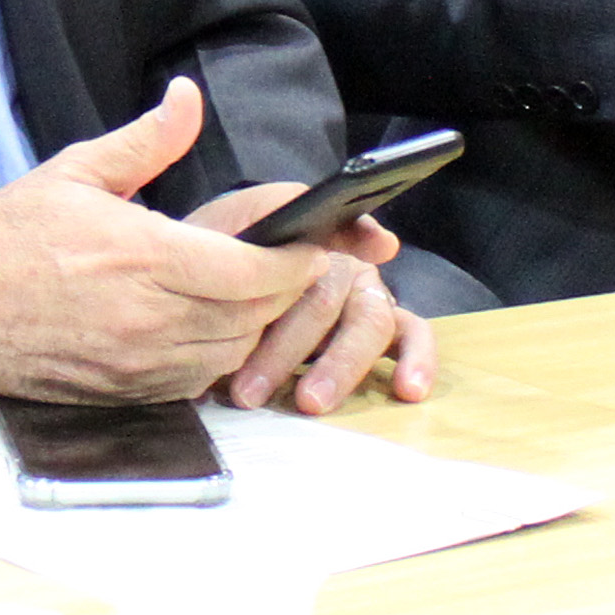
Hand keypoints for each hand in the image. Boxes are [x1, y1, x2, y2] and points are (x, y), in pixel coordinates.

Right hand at [0, 77, 333, 403]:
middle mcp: (146, 317)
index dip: (295, 260)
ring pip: (233, 352)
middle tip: (290, 262)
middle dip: (285, 289)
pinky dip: (217, 356)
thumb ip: (146, 140)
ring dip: (254, 324)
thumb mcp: (75, 171)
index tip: (311, 243)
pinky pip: (198, 381)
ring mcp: (136, 362)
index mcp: (141, 256)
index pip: (252, 270)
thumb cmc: (8, 236)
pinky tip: (208, 326)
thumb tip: (188, 98)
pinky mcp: (124, 391)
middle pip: (255, 314)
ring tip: (249, 291)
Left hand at [178, 198, 437, 412]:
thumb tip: (339, 222)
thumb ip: (265, 212)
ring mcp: (366, 295)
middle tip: (249, 389)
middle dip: (288, 345)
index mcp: (303, 235)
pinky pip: (412, 337)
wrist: (198, 311)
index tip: (373, 247)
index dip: (356, 233)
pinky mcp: (384, 331)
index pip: (334, 224)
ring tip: (308, 402)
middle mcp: (342, 261)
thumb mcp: (223, 234)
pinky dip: (417, 360)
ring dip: (338, 365)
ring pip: (368, 322)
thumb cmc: (218, 273)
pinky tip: (409, 389)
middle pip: (327, 295)